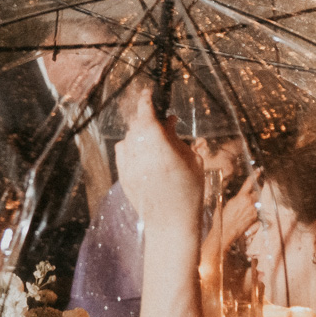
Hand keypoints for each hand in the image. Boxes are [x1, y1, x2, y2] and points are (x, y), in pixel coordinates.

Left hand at [114, 92, 202, 229]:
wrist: (170, 223)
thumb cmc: (188, 193)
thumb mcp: (192, 162)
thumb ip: (177, 139)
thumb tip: (169, 121)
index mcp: (159, 149)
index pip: (146, 116)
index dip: (146, 101)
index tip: (149, 92)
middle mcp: (140, 155)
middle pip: (137, 125)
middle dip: (146, 117)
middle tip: (161, 120)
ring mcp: (128, 166)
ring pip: (129, 137)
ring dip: (140, 132)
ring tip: (155, 139)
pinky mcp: (123, 176)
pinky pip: (123, 151)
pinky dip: (132, 146)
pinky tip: (144, 152)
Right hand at [216, 171, 261, 247]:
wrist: (226, 232)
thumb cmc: (222, 219)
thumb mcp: (227, 204)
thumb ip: (236, 199)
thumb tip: (239, 197)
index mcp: (242, 197)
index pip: (250, 183)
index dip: (255, 175)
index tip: (259, 170)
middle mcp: (250, 203)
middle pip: (257, 192)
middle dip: (256, 190)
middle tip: (254, 189)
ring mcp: (254, 211)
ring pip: (257, 202)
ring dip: (254, 201)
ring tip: (245, 205)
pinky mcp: (255, 218)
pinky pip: (256, 210)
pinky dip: (253, 210)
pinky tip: (245, 213)